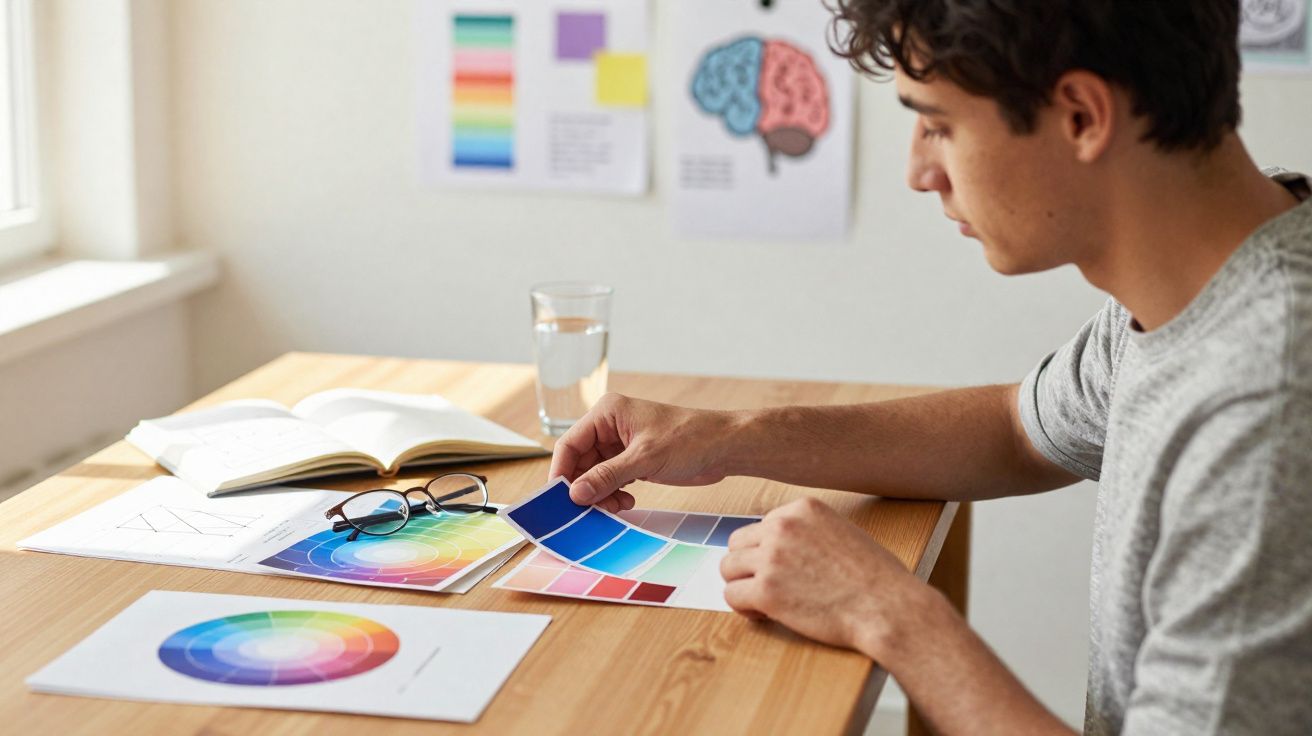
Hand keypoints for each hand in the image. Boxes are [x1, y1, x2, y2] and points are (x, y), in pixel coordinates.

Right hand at [549, 393, 736, 510]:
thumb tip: (576, 493)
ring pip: (595, 474)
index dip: (561, 471)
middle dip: (584, 487)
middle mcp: (610, 426)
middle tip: (590, 510)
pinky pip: (611, 480)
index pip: (570, 443)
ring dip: (600, 494)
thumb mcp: (645, 458)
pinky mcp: (634, 461)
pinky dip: (613, 494)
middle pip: (580, 462)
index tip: (559, 499)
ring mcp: (622, 445)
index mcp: (608, 413)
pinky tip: (626, 502)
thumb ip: (608, 476)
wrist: (725, 447)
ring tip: (615, 506)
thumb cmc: (690, 439)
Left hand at [720, 497, 923, 654]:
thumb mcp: (842, 533)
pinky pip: (732, 596)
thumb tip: (780, 547)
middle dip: (749, 566)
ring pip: (728, 568)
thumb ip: (808, 533)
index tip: (785, 570)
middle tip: (769, 586)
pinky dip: (744, 608)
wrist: (887, 607)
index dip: (768, 551)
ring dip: (742, 585)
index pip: (762, 525)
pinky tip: (764, 614)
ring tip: (765, 602)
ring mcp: (772, 558)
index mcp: (802, 509)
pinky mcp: (767, 591)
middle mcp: (782, 527)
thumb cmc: (875, 578)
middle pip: (737, 543)